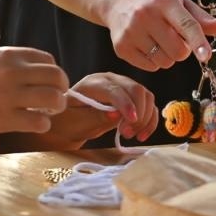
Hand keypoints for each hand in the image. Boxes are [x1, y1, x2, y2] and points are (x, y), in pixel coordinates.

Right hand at [0, 46, 68, 137]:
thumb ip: (14, 64)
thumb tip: (42, 74)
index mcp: (8, 55)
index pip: (48, 60)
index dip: (52, 74)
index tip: (46, 84)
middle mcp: (12, 71)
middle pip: (57, 76)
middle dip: (61, 89)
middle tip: (56, 99)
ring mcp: (9, 95)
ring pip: (55, 98)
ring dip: (57, 107)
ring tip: (48, 112)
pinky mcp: (5, 119)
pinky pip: (40, 122)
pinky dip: (43, 125)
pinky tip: (34, 125)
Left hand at [36, 73, 158, 149]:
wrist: (66, 125)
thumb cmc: (66, 122)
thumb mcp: (75, 122)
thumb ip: (95, 117)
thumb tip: (117, 115)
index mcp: (93, 83)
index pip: (114, 89)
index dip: (125, 104)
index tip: (131, 121)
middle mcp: (111, 80)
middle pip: (135, 89)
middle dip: (138, 113)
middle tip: (127, 134)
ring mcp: (123, 88)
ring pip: (146, 96)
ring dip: (144, 118)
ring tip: (131, 135)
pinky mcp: (131, 99)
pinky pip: (148, 106)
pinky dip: (149, 120)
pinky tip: (142, 135)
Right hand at [104, 0, 215, 71]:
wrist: (120, 1)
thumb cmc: (156, 3)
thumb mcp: (180, 4)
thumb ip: (203, 19)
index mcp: (165, 2)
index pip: (187, 25)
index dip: (198, 42)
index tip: (206, 56)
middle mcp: (146, 15)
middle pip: (178, 50)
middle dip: (183, 50)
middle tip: (175, 38)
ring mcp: (131, 32)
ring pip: (165, 62)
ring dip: (168, 56)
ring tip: (159, 40)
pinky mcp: (121, 47)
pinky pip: (150, 67)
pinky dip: (154, 61)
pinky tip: (148, 45)